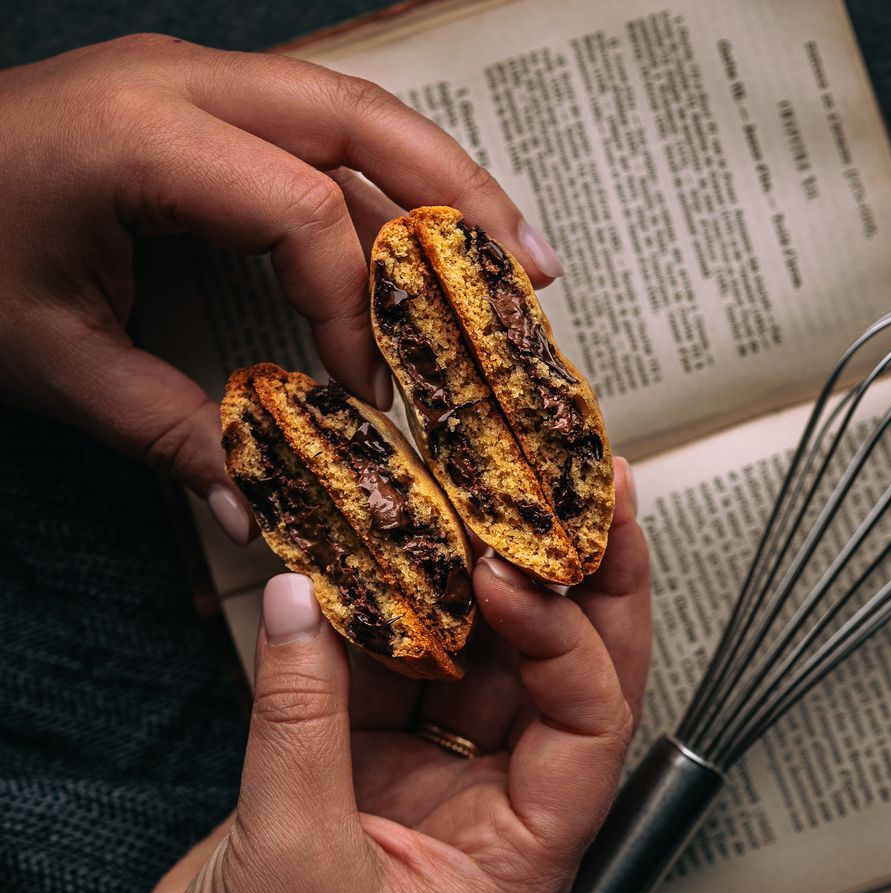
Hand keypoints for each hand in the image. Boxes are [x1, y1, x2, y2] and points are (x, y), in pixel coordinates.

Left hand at [0, 34, 562, 537]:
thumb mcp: (48, 357)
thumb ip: (163, 428)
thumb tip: (258, 507)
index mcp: (146, 135)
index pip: (303, 210)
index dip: (355, 311)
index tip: (368, 398)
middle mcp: (183, 81)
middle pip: (362, 119)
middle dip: (459, 202)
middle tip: (531, 279)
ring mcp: (188, 77)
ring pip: (351, 108)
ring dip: (439, 180)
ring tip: (512, 252)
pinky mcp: (188, 99)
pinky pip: (313, 125)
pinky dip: (382, 177)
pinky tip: (421, 229)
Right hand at [127, 462, 648, 892]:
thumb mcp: (293, 858)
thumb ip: (299, 719)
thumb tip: (299, 601)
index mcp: (524, 862)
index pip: (590, 728)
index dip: (566, 640)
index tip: (512, 573)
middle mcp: (497, 814)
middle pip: (563, 680)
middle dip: (576, 586)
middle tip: (586, 491)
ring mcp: (435, 783)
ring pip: (477, 663)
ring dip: (467, 586)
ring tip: (472, 498)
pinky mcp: (370, 767)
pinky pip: (392, 673)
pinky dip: (377, 618)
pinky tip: (369, 559)